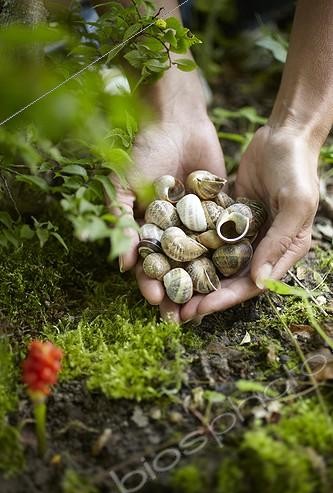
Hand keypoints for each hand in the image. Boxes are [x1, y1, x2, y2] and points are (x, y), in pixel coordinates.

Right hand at [117, 114, 225, 322]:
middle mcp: (173, 232)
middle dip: (177, 292)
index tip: (154, 299)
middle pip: (175, 268)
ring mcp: (197, 224)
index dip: (150, 283)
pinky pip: (222, 237)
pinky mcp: (219, 213)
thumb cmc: (143, 153)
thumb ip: (121, 222)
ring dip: (202, 283)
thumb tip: (122, 265)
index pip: (149, 264)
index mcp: (148, 230)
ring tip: (208, 304)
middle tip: (182, 316)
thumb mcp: (123, 187)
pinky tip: (232, 275)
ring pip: (201, 260)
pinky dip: (226, 256)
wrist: (176, 122)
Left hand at [181, 125, 319, 321]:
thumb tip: (259, 282)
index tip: (199, 310)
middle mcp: (261, 247)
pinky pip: (207, 236)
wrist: (282, 134)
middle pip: (229, 278)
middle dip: (203, 295)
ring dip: (194, 276)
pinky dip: (191, 247)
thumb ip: (278, 242)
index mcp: (283, 251)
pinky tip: (169, 256)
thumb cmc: (296, 169)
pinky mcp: (226, 217)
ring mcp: (242, 232)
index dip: (225, 299)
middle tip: (176, 310)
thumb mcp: (295, 204)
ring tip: (168, 289)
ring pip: (215, 261)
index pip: (251, 284)